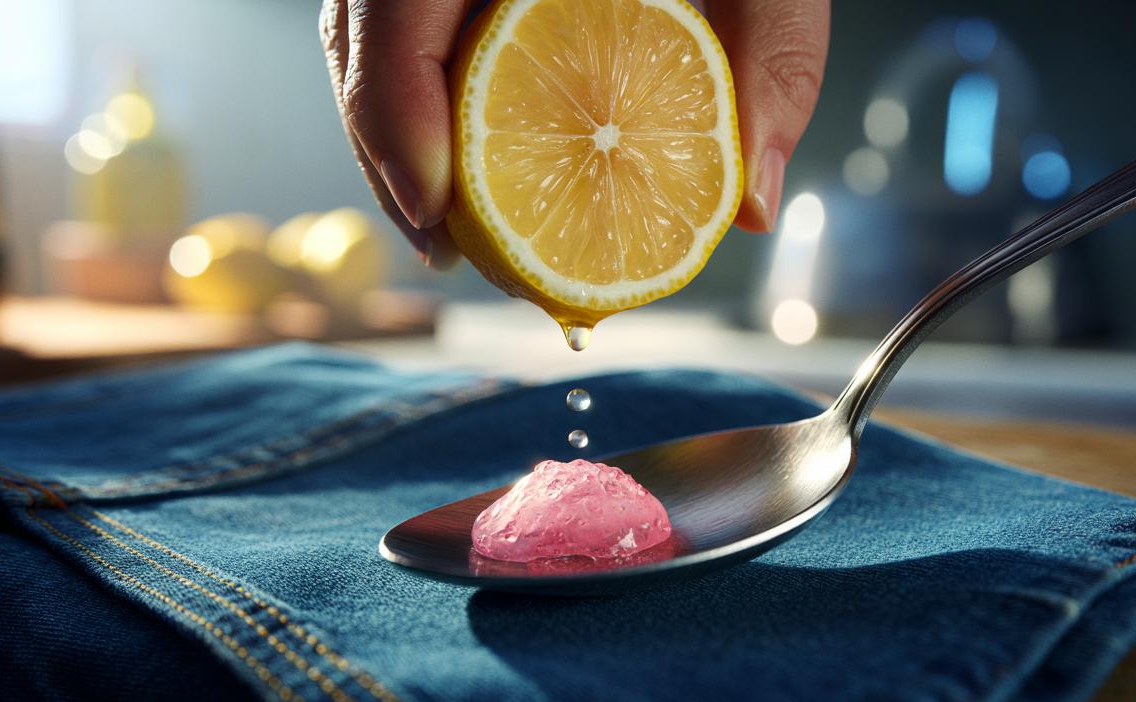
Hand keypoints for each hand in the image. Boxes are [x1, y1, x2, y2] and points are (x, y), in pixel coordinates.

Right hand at [320, 0, 828, 267]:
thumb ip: (775, 48)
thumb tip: (753, 204)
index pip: (395, 3)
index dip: (392, 112)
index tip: (438, 212)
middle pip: (360, 30)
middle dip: (389, 150)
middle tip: (446, 244)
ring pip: (364, 29)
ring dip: (397, 132)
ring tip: (454, 223)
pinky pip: (396, 20)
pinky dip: (422, 92)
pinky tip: (469, 157)